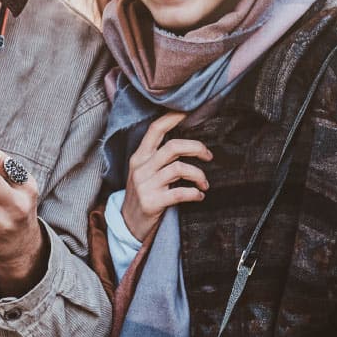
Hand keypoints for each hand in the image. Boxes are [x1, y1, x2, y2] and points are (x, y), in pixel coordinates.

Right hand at [121, 111, 211, 239]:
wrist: (128, 224)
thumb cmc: (143, 195)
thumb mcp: (144, 172)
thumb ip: (158, 157)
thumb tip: (186, 144)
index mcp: (139, 157)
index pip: (155, 129)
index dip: (173, 118)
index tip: (189, 113)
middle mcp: (141, 168)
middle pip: (173, 147)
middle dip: (196, 147)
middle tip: (209, 155)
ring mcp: (146, 185)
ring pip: (180, 169)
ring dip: (199, 175)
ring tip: (204, 183)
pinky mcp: (152, 202)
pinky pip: (181, 193)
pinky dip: (195, 193)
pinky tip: (199, 196)